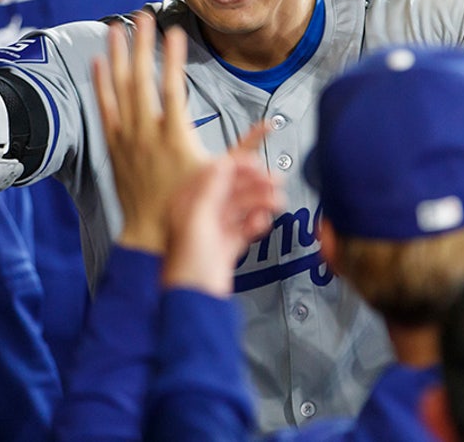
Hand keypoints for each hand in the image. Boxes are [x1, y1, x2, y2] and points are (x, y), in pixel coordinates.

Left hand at [92, 14, 266, 252]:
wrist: (150, 233)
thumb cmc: (189, 205)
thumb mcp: (221, 175)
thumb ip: (246, 148)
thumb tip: (270, 127)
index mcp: (175, 138)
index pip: (173, 88)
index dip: (173, 59)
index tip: (176, 32)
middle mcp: (146, 133)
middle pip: (140, 80)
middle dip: (141, 45)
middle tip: (142, 15)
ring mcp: (126, 138)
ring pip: (118, 89)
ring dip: (117, 56)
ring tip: (117, 28)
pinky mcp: (113, 146)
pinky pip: (104, 109)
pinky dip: (100, 84)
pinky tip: (98, 62)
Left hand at [161, 151, 283, 296]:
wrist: (196, 301)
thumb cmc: (187, 266)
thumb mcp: (198, 219)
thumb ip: (212, 189)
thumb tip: (222, 163)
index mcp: (187, 203)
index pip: (214, 175)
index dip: (237, 165)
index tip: (256, 161)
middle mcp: (200, 214)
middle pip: (232, 190)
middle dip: (255, 184)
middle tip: (275, 181)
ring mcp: (214, 231)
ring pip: (242, 208)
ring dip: (260, 202)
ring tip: (276, 201)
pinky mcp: (226, 247)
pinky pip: (245, 228)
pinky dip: (255, 223)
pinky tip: (261, 222)